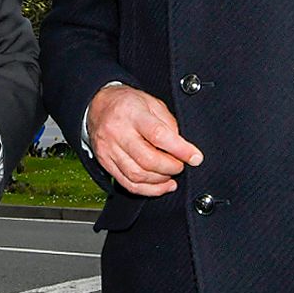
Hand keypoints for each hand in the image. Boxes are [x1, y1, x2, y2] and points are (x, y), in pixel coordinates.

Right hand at [87, 85, 202, 196]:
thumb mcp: (152, 103)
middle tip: (181, 165)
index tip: (195, 157)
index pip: (158, 135)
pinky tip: (160, 186)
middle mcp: (117, 132)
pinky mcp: (105, 162)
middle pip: (148, 160)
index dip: (180, 150)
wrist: (97, 105)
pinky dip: (147, 189)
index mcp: (132, 113)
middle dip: (171, 167)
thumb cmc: (128, 103)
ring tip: (171, 175)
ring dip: (160, 181)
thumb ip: (169, 124)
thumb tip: (183, 149)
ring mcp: (108, 149)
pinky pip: (127, 183)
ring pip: (137, 175)